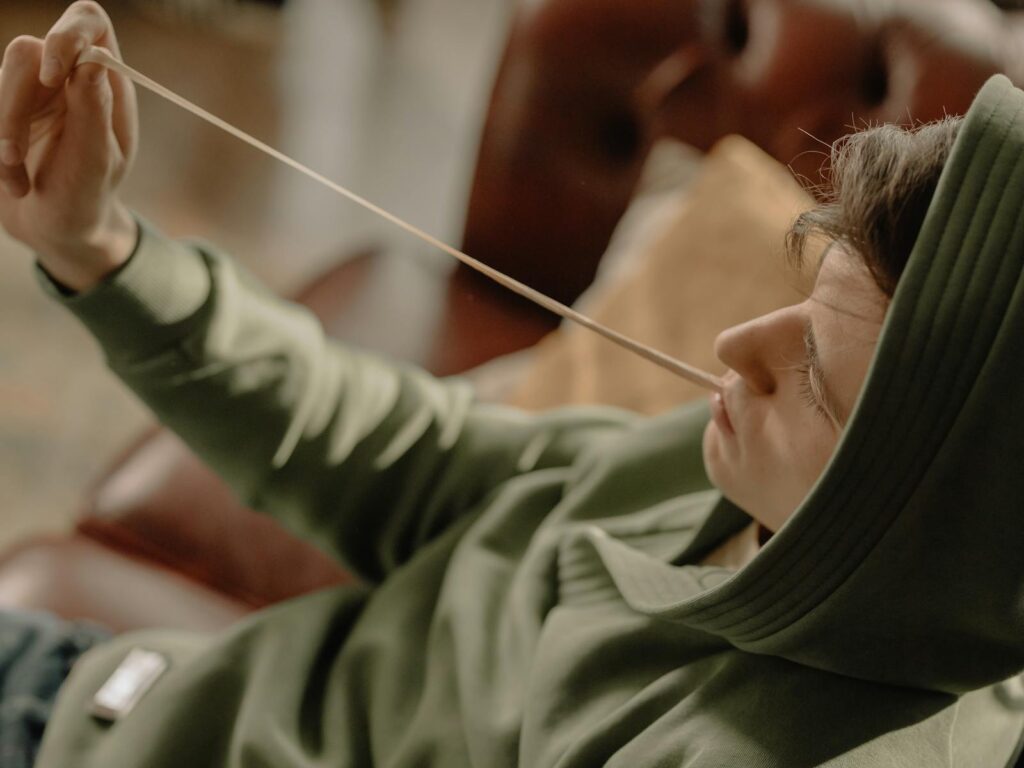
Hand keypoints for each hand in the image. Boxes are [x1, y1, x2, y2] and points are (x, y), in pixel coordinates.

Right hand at [0, 1, 138, 290]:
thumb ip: (94, 112)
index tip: (53, 75)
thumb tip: (92, 62)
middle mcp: (65, 76)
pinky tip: (11, 182)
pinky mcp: (0, 107)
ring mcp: (27, 89)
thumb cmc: (87, 198)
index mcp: (103, 82)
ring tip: (19, 182)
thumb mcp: (96, 163)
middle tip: (14, 156)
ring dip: (2, 135)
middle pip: (25, 51)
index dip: (68, 34)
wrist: (57, 230)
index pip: (89, 22)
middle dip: (15, 108)